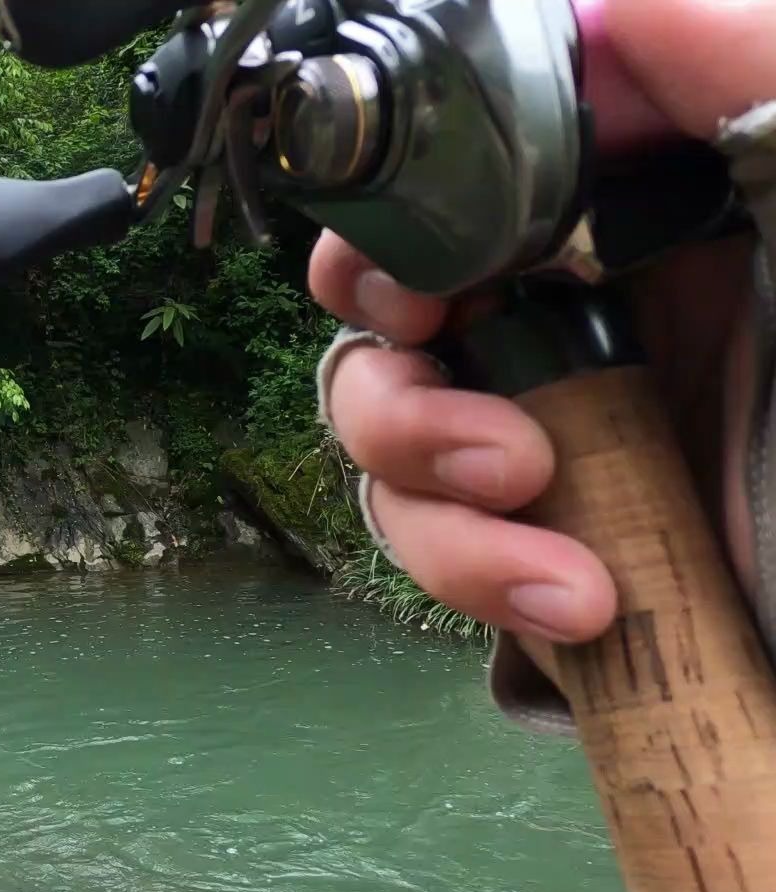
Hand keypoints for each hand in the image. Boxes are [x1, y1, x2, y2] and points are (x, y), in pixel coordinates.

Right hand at [310, 0, 775, 646]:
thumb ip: (757, 85)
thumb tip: (619, 5)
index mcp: (634, 222)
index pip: (449, 201)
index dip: (390, 242)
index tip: (418, 297)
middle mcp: (572, 319)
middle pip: (380, 335)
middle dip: (398, 405)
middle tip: (491, 456)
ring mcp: (553, 435)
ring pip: (388, 453)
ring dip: (440, 514)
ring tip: (559, 573)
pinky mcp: (545, 538)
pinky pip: (440, 547)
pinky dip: (479, 578)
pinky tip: (571, 605)